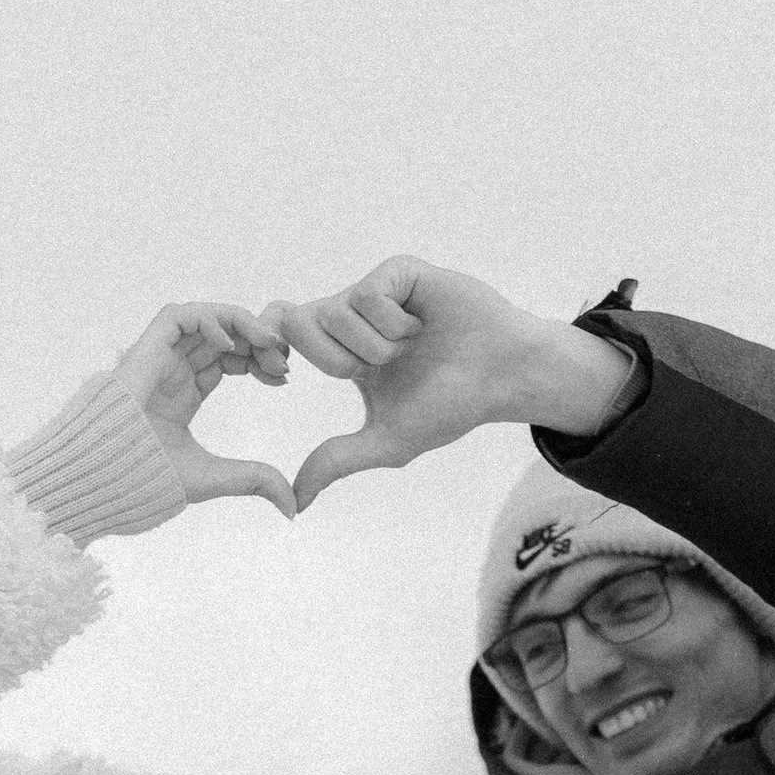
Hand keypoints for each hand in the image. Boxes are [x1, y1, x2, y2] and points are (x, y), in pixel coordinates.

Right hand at [121, 301, 296, 515]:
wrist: (101, 480)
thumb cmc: (143, 481)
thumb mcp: (212, 478)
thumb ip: (252, 481)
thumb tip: (292, 507)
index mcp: (184, 394)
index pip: (228, 360)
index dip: (259, 361)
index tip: (284, 377)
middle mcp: (171, 371)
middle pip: (221, 337)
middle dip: (257, 341)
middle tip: (283, 360)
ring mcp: (157, 360)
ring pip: (202, 318)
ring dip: (239, 324)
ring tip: (266, 343)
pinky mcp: (143, 352)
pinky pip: (175, 317)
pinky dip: (206, 319)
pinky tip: (230, 346)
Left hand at [263, 259, 637, 505]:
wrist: (502, 377)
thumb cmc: (452, 404)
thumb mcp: (388, 441)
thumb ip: (338, 461)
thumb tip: (294, 502)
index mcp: (342, 352)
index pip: (282, 334)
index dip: (272, 352)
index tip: (281, 377)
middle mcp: (353, 317)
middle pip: (298, 322)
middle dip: (335, 358)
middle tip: (370, 369)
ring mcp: (375, 292)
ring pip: (335, 312)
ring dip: (377, 347)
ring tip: (411, 349)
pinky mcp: (398, 272)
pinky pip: (367, 295)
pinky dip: (394, 324)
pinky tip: (421, 327)